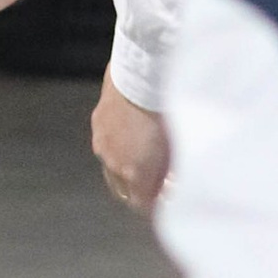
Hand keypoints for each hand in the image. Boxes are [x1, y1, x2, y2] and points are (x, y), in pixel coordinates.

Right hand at [90, 74, 169, 211]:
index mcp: (136, 173)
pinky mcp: (98, 121)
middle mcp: (114, 163)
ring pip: (112, 168)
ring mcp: (102, 142)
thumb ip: (174, 170)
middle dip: (140, 192)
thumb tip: (176, 181)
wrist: (143, 71)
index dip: (156, 206)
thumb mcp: (179, 146)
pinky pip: (107, 144)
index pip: (142, 205)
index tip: (170, 200)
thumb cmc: (170, 107)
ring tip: (145, 160)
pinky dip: (119, 148)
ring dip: (127, 170)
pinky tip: (133, 135)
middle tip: (158, 185)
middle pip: (124, 192)